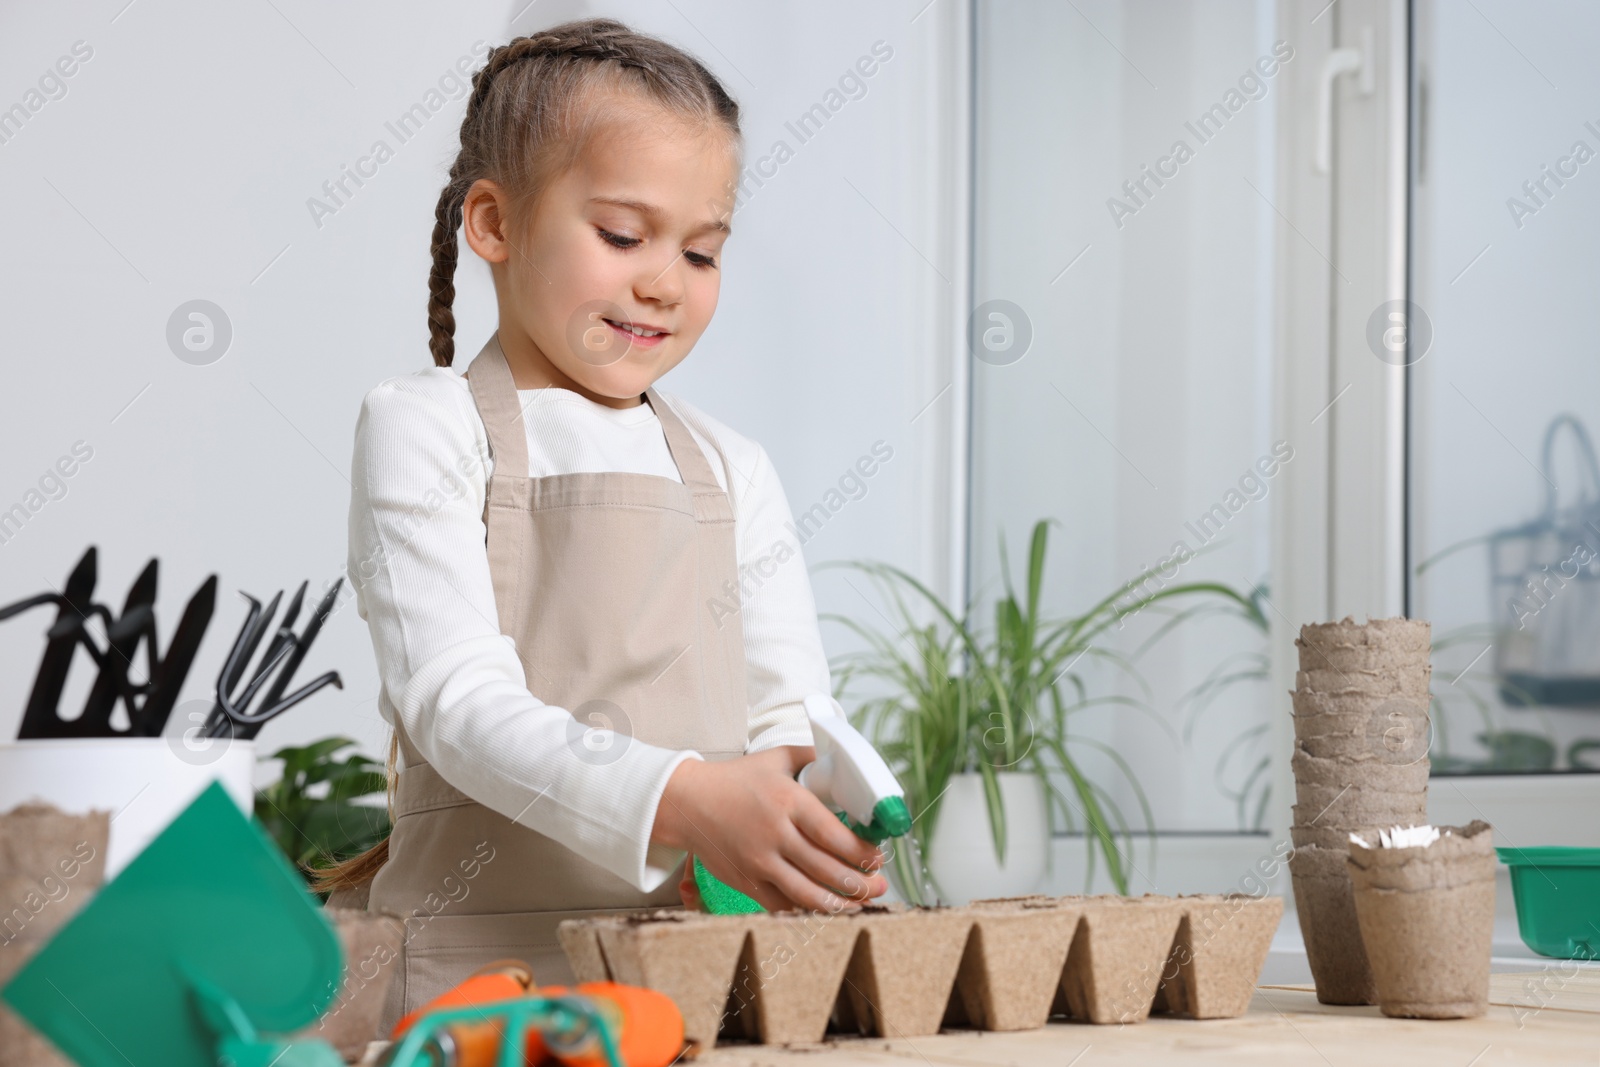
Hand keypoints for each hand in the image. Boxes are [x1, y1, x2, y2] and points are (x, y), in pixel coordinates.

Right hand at [651, 746, 887, 912]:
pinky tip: (824, 908)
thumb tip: (842, 760)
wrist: (687, 803)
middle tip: (880, 884)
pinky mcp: (746, 881)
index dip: (862, 852)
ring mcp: (759, 862)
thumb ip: (810, 757)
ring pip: (808, 894)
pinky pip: (782, 904)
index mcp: (788, 801)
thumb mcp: (774, 758)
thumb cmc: (734, 780)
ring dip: (840, 904)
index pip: (834, 835)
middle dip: (861, 883)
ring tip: (860, 905)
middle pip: (828, 870)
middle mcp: (776, 834)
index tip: (878, 856)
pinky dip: (806, 910)